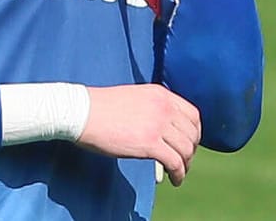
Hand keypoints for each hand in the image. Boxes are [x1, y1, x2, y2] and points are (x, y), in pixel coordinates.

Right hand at [77, 84, 200, 186]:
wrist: (80, 112)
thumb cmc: (99, 107)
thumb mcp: (132, 98)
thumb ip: (151, 109)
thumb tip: (161, 131)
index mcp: (160, 94)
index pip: (192, 114)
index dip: (195, 132)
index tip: (189, 143)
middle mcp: (164, 107)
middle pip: (192, 133)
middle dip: (191, 150)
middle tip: (184, 161)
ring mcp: (158, 124)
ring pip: (186, 150)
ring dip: (186, 165)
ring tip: (179, 173)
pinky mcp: (150, 143)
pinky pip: (175, 162)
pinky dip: (179, 174)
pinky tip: (175, 180)